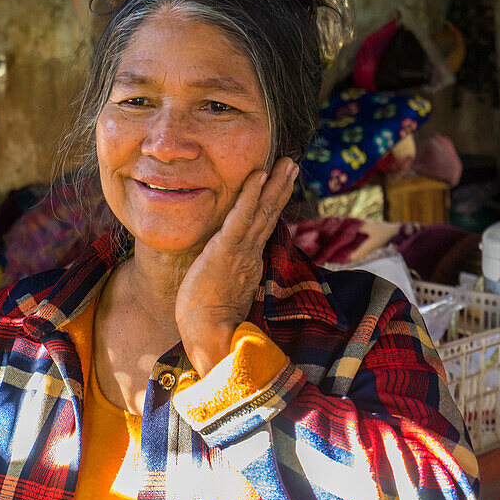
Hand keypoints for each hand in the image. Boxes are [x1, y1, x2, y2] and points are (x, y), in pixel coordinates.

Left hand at [176, 157, 297, 374]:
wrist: (208, 338)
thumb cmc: (208, 322)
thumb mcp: (221, 294)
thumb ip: (229, 280)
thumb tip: (228, 274)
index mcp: (249, 263)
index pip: (262, 227)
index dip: (272, 204)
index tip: (280, 183)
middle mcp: (251, 254)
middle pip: (269, 214)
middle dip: (281, 187)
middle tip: (291, 163)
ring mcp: (241, 252)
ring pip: (262, 212)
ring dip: (274, 184)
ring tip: (285, 162)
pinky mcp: (226, 251)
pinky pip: (241, 218)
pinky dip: (250, 195)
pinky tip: (258, 176)